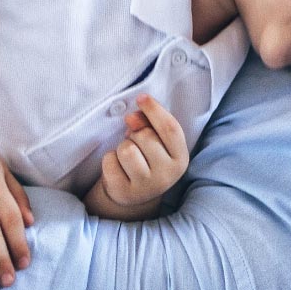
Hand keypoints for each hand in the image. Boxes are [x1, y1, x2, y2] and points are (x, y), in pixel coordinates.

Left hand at [86, 95, 190, 219]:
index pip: (170, 129)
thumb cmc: (147, 158)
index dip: (155, 110)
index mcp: (181, 158)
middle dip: (136, 133)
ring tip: (127, 157)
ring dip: (122, 146)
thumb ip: (148, 123)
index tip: (141, 97)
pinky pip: (110, 161)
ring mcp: (146, 187)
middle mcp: (167, 175)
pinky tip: (118, 168)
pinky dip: (109, 159)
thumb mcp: (155, 140)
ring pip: (126, 149)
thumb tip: (132, 117)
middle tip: (137, 143)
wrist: (135, 194)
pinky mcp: (124, 193)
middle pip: (145, 136)